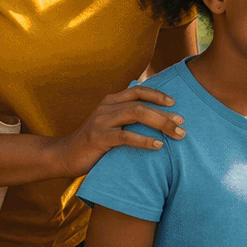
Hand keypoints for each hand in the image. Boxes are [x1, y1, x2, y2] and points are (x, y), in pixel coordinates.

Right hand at [51, 85, 185, 176]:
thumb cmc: (93, 144)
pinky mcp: (98, 137)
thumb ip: (128, 120)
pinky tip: (158, 145)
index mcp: (110, 101)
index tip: (174, 104)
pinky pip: (125, 136)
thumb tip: (157, 122)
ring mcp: (101, 121)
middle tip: (183, 124)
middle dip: (165, 114)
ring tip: (177, 134)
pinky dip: (144, 140)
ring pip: (136, 114)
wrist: (64, 156)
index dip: (157, 95)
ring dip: (160, 123)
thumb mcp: (111, 126)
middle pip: (141, 104)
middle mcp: (106, 107)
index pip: (138, 90)